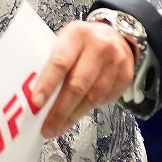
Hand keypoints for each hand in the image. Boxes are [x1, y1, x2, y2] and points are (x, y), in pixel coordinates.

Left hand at [31, 20, 137, 138]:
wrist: (114, 35)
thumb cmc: (81, 42)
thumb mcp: (65, 41)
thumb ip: (52, 63)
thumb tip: (35, 95)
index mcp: (77, 35)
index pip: (60, 62)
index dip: (47, 85)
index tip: (36, 103)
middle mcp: (99, 47)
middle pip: (77, 84)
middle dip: (60, 110)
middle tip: (47, 127)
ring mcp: (116, 62)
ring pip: (92, 97)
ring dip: (72, 116)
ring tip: (58, 127)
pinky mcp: (126, 76)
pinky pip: (104, 100)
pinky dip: (88, 110)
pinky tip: (76, 114)